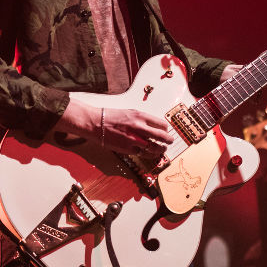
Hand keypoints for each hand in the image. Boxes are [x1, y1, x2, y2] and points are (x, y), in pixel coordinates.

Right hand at [55, 98, 172, 155]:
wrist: (95, 123)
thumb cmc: (111, 117)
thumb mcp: (129, 112)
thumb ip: (142, 119)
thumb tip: (153, 126)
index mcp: (140, 116)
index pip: (161, 124)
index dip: (165, 129)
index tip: (166, 131)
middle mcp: (139, 127)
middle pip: (162, 136)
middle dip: (168, 140)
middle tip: (170, 141)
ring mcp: (134, 139)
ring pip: (155, 147)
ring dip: (161, 149)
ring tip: (162, 149)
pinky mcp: (128, 149)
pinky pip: (143, 154)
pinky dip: (148, 154)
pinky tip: (150, 153)